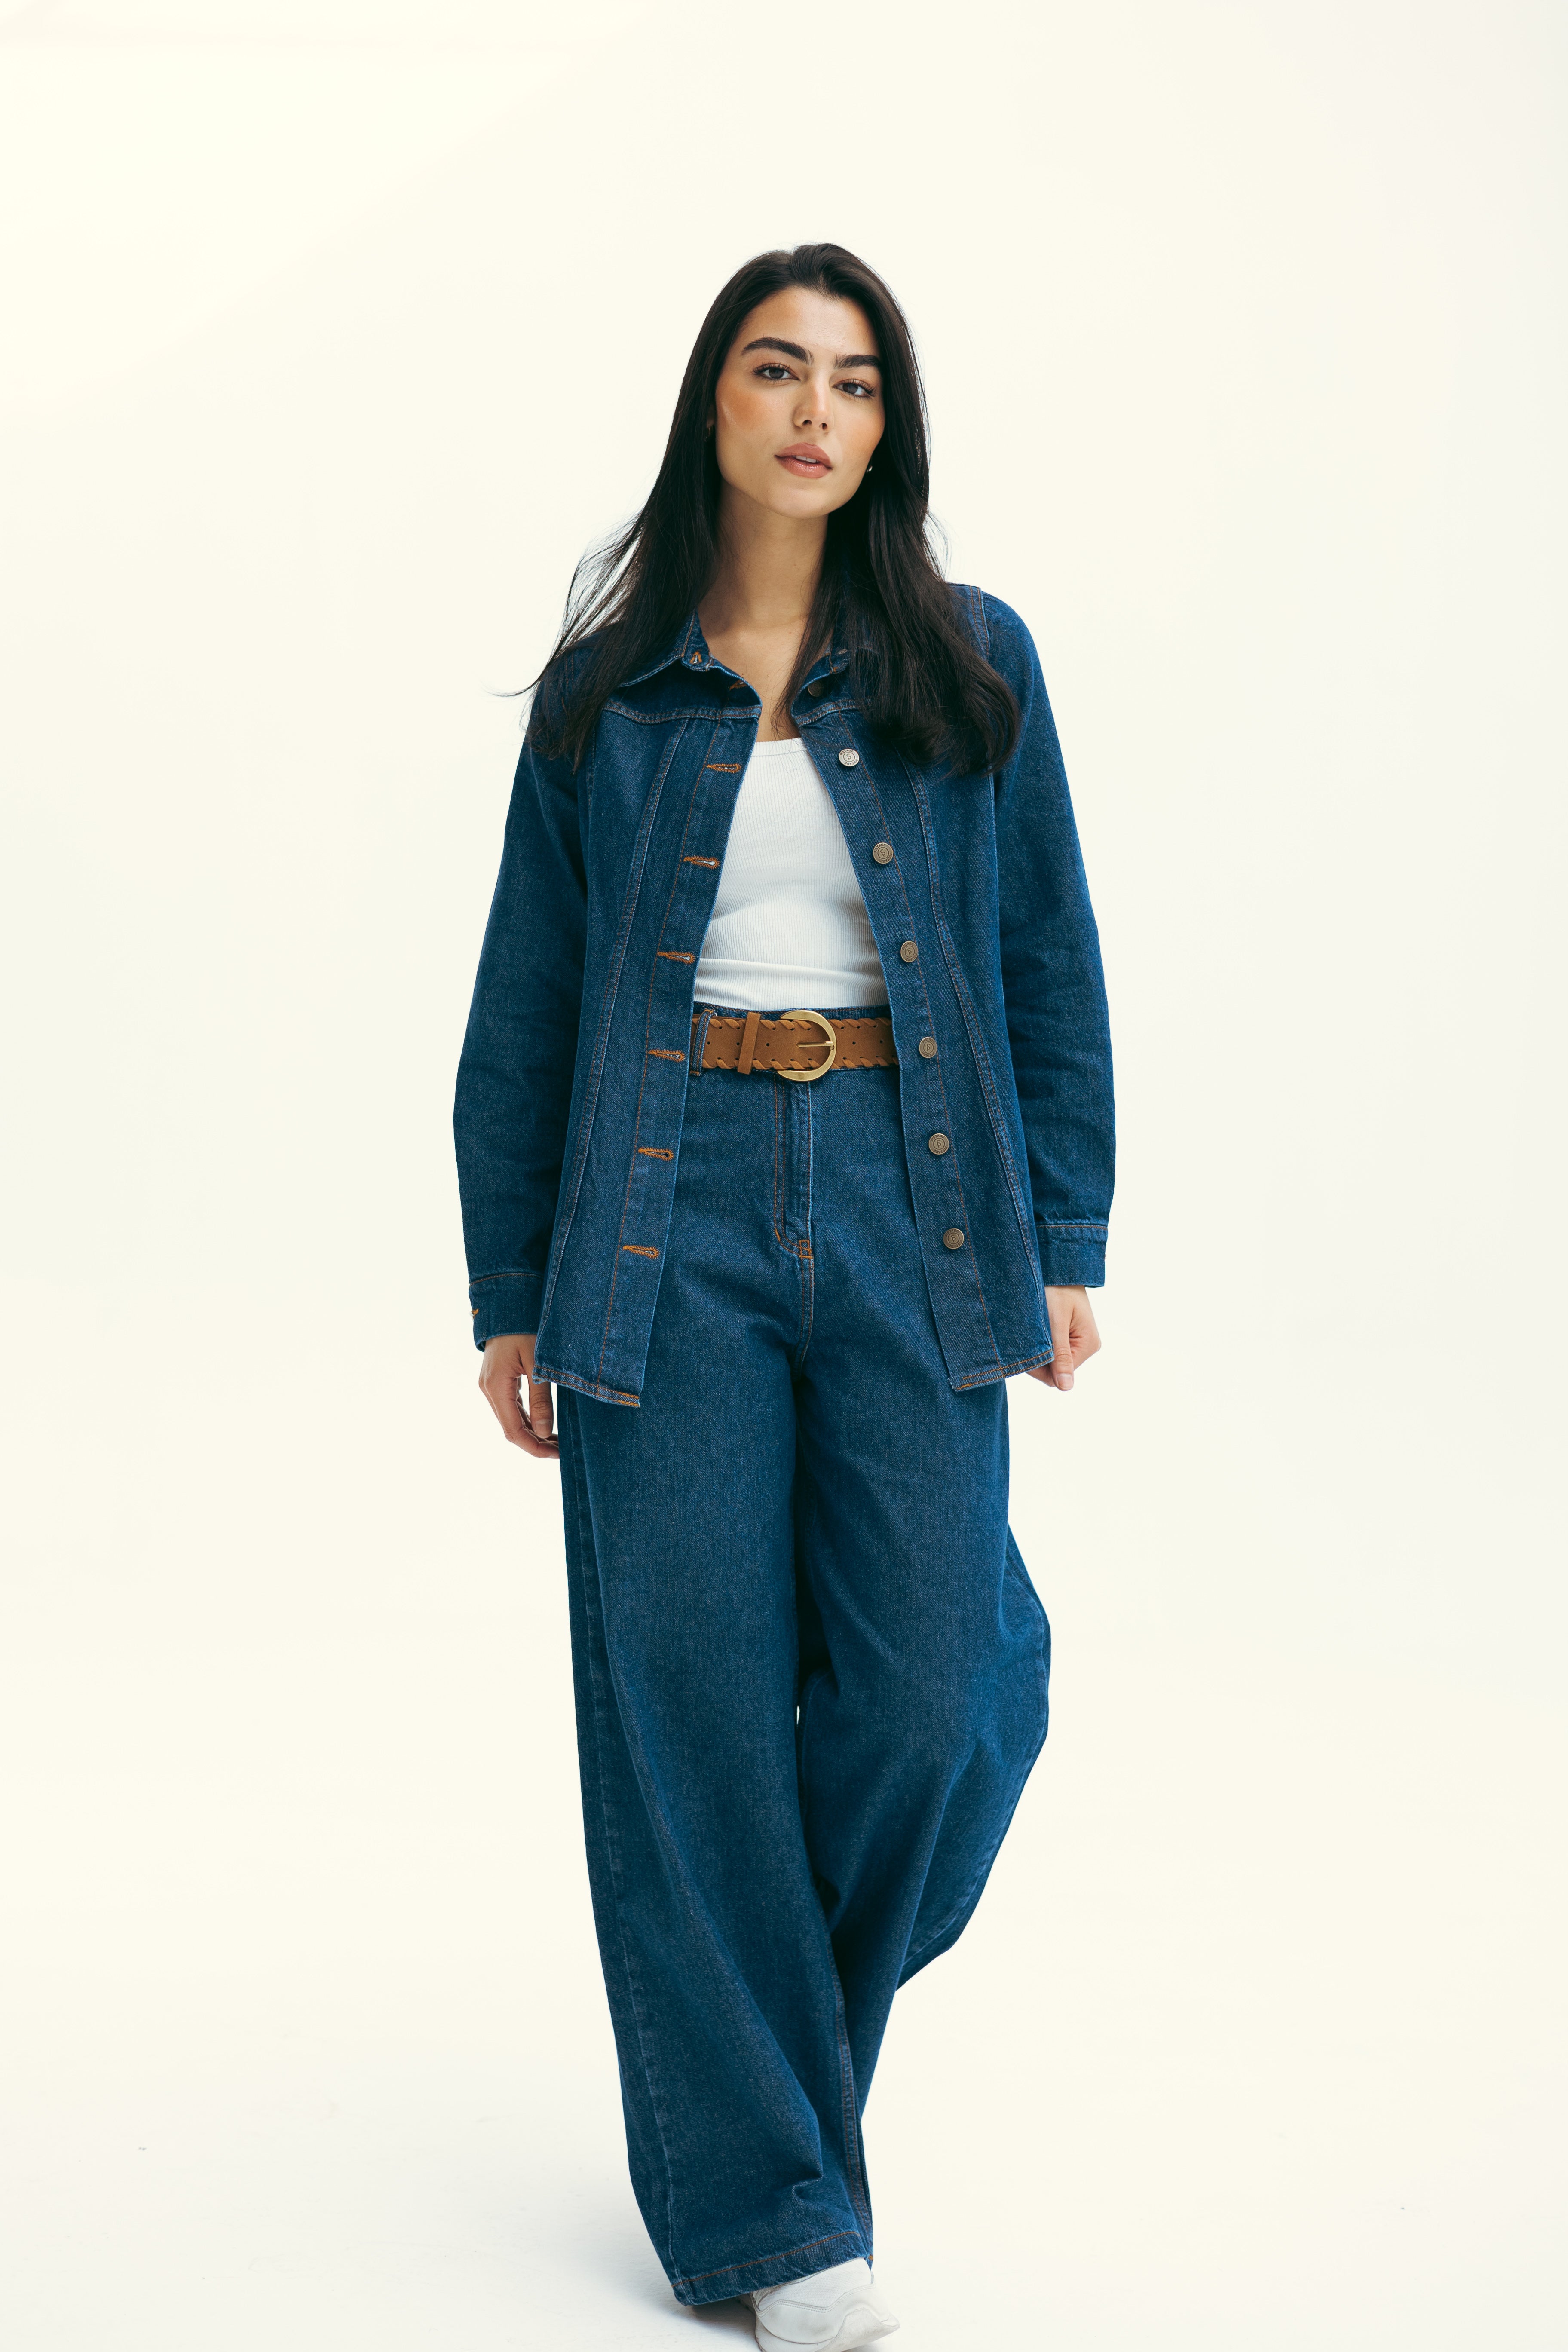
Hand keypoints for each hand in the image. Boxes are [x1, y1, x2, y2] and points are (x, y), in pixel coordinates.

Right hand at [479, 1332, 557, 1457]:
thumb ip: (541, 1398)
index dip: (535, 1447)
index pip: (513, 1431)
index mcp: (496, 1387)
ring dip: (532, 1432)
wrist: (508, 1303)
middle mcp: (489, 1389)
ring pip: (511, 1419)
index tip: (557, 1455)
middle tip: (562, 1450)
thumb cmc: (524, 1327)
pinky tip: (544, 1422)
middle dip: (536, 1443)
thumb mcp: (537, 1362)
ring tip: (557, 1440)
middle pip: (511, 1428)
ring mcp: (491, 1384)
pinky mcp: (498, 1379)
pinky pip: (512, 1406)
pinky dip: (527, 1418)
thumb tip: (544, 1431)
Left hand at [1027, 1286, 1101, 1392]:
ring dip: (1036, 1349)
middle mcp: (1085, 1347)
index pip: (1059, 1374)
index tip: (1025, 1348)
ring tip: (1029, 1329)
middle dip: (1037, 1357)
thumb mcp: (1056, 1322)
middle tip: (1024, 1335)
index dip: (1039, 1366)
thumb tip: (1066, 1388)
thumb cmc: (1057, 1289)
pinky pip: (1049, 1351)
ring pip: (1050, 1362)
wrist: (1058, 1267)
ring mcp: (1076, 1343)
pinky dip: (1038, 1344)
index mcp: (1088, 1345)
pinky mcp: (1066, 1337)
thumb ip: (1060, 1355)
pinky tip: (1033, 1330)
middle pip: (1054, 1370)